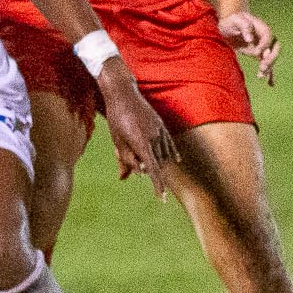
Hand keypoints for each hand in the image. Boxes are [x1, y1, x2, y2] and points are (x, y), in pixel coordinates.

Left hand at [98, 65, 176, 199]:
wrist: (123, 93)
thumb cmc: (116, 118)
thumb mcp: (117, 141)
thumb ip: (124, 160)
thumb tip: (124, 178)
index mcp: (141, 143)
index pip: (152, 170)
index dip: (157, 186)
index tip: (162, 198)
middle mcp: (154, 138)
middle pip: (154, 164)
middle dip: (143, 166)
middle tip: (123, 151)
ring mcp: (160, 131)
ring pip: (161, 155)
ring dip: (152, 159)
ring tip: (133, 143)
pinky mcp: (162, 125)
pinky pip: (169, 144)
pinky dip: (172, 153)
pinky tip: (176, 160)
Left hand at [219, 12, 279, 84]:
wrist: (230, 24)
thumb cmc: (232, 21)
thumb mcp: (235, 20)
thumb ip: (243, 26)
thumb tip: (250, 39)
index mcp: (261, 27)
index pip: (268, 36)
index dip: (264, 45)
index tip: (256, 52)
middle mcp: (265, 38)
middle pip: (275, 47)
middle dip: (271, 58)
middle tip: (262, 67)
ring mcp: (263, 47)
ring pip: (271, 58)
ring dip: (269, 68)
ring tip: (261, 76)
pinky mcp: (259, 54)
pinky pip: (267, 64)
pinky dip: (269, 74)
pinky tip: (270, 84)